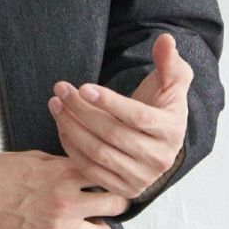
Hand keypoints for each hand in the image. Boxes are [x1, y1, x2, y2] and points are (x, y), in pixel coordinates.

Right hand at [0, 151, 120, 228]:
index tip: (108, 180)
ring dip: (96, 228)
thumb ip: (61, 165)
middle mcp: (67, 202)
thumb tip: (81, 171)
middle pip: (116, 205)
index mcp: (63, 173)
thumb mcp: (31, 158)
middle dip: (113, 203)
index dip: (109, 177)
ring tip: (83, 223)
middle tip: (104, 203)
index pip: (107, 175)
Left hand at [46, 33, 190, 199]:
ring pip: (98, 153)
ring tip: (55, 104)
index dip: (110, 102)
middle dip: (82, 110)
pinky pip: (90, 169)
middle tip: (61, 90)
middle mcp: (159, 159)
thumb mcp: (171, 81)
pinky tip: (61, 125)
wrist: (156, 142)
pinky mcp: (122, 189)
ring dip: (71, 126)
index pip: (138, 117)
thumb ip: (169, 61)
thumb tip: (165, 39)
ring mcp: (140, 177)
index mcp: (172, 131)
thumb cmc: (160, 106)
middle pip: (113, 134)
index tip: (83, 86)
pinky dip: (71, 147)